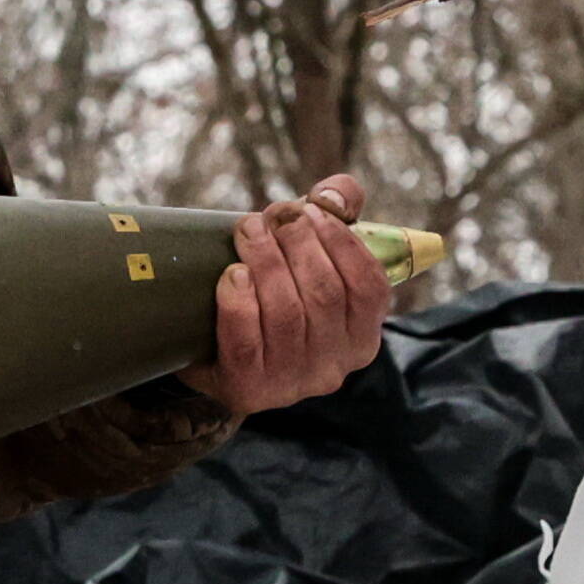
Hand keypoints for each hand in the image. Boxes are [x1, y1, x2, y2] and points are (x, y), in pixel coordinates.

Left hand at [191, 172, 389, 413]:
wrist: (214, 356)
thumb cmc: (271, 297)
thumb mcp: (308, 259)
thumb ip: (335, 218)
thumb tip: (336, 193)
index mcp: (362, 334)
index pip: (369, 286)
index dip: (341, 241)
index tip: (309, 210)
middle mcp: (335, 365)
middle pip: (324, 294)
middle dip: (296, 244)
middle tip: (268, 218)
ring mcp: (293, 383)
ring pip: (286, 314)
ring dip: (265, 262)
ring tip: (247, 233)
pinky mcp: (249, 390)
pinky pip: (246, 342)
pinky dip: (239, 302)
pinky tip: (231, 276)